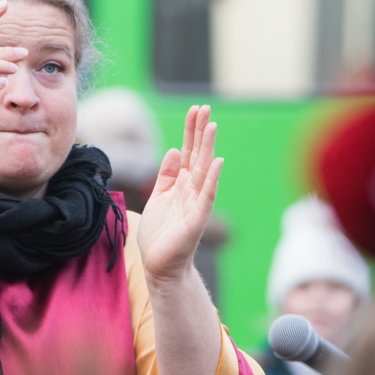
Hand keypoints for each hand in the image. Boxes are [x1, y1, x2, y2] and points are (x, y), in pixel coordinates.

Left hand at [137, 106, 222, 287]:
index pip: (188, 152)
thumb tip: (174, 150)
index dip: (191, 131)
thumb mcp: (158, 197)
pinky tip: (216, 162)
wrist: (160, 265)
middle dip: (200, 132)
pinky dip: (211, 179)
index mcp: (181, 184)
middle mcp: (192, 190)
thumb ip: (166, 175)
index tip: (195, 110)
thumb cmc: (159, 233)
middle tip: (205, 108)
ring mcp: (196, 203)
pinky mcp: (196, 220)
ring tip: (212, 126)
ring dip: (208, 148)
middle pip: (197, 155)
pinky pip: (205, 196)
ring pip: (203, 170)